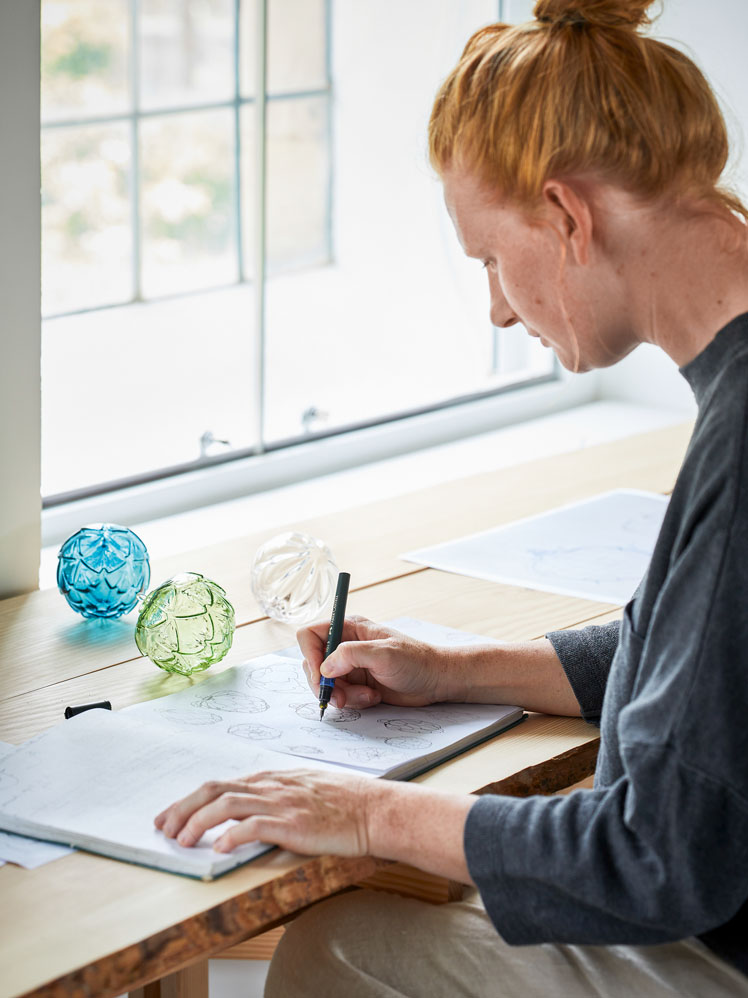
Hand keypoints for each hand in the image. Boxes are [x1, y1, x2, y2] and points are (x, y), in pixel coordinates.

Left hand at [154, 769, 372, 856]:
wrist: (375, 809)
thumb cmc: (345, 802)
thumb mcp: (304, 789)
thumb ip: (277, 794)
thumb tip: (249, 808)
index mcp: (272, 779)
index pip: (221, 785)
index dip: (190, 800)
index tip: (171, 816)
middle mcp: (272, 786)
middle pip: (215, 789)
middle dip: (183, 808)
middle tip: (163, 828)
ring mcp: (282, 803)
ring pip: (227, 804)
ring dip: (198, 822)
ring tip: (182, 840)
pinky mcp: (294, 824)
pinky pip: (255, 826)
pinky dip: (232, 836)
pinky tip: (218, 849)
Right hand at [297, 615, 456, 709]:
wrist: (435, 681)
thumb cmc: (415, 660)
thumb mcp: (384, 654)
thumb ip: (351, 655)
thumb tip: (324, 668)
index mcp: (349, 628)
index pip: (311, 635)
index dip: (309, 654)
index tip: (321, 677)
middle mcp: (345, 646)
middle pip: (313, 664)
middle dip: (325, 684)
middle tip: (340, 698)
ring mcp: (350, 666)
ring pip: (326, 684)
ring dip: (343, 696)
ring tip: (368, 696)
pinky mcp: (356, 684)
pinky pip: (341, 696)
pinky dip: (354, 701)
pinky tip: (374, 697)